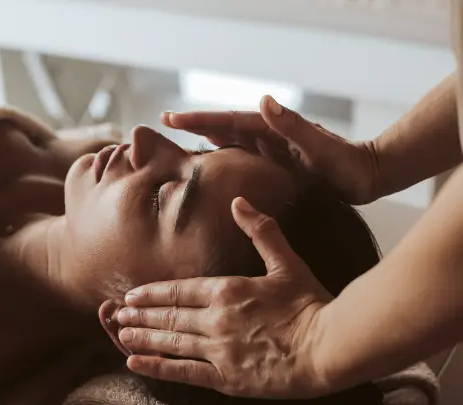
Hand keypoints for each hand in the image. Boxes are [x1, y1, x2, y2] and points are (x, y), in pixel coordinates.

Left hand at [116, 197, 333, 398]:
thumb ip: (260, 231)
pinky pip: (183, 372)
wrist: (332, 347)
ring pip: (170, 341)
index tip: (131, 294)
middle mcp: (215, 319)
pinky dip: (156, 367)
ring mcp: (218, 349)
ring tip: (119, 333)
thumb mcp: (287, 262)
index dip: (151, 293)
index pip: (177, 290)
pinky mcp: (226, 377)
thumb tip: (239, 201)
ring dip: (141, 337)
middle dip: (139, 315)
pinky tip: (133, 363)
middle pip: (167, 316)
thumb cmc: (311, 304)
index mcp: (226, 290)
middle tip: (116, 314)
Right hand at [163, 96, 380, 204]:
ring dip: (204, 140)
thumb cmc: (346, 165)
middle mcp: (268, 136)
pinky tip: (211, 166)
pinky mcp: (276, 165)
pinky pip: (242, 160)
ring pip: (229, 143)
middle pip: (223, 128)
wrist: (367, 177)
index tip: (171, 119)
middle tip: (164, 125)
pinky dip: (223, 159)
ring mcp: (271, 150)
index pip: (228, 120)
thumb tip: (263, 100)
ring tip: (177, 143)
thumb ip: (292, 125)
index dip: (199, 120)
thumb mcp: (319, 146)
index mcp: (273, 128)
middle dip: (194, 125)